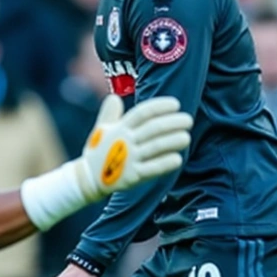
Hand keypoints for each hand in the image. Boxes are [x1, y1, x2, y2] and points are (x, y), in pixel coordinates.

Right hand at [72, 95, 191, 202]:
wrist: (88, 179)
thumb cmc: (98, 152)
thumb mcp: (100, 130)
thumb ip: (109, 114)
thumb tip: (114, 97)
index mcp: (118, 129)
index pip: (142, 113)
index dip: (160, 106)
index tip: (176, 104)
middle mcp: (124, 141)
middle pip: (153, 128)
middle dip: (173, 123)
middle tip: (188, 120)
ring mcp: (129, 159)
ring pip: (156, 147)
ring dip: (173, 141)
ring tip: (186, 137)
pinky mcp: (132, 176)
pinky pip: (153, 168)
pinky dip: (166, 163)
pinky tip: (178, 158)